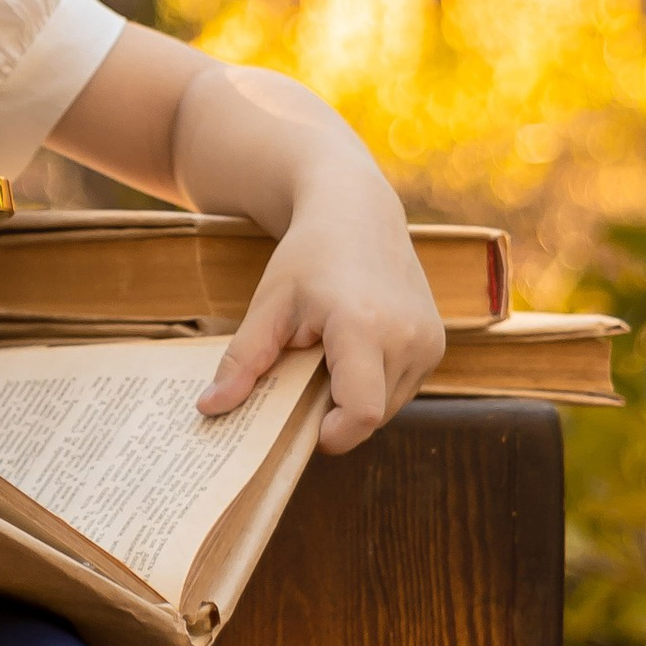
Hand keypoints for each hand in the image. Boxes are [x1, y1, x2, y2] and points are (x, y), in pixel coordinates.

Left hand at [198, 194, 445, 453]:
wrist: (357, 211)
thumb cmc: (308, 256)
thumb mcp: (268, 304)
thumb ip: (242, 361)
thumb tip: (209, 408)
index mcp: (365, 327)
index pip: (361, 414)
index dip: (331, 434)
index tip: (303, 426)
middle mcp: (408, 337)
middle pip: (371, 418)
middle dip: (335, 414)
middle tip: (305, 380)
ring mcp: (429, 341)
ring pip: (388, 408)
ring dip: (355, 400)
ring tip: (328, 358)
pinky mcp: (436, 344)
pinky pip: (401, 389)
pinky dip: (374, 385)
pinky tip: (352, 352)